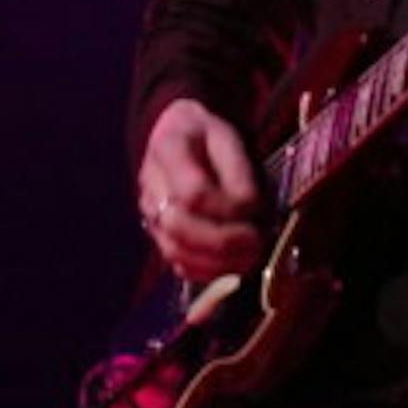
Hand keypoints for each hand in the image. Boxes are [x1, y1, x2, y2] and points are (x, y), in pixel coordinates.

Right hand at [137, 97, 263, 283]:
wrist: (175, 135)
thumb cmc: (206, 136)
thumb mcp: (226, 137)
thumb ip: (237, 172)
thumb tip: (249, 211)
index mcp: (167, 150)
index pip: (193, 193)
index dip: (226, 209)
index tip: (256, 210)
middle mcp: (151, 186)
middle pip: (178, 228)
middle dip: (222, 243)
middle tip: (257, 242)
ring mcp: (150, 213)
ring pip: (175, 251)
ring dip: (217, 263)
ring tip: (249, 258)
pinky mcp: (158, 234)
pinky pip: (177, 263)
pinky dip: (206, 271)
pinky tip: (231, 265)